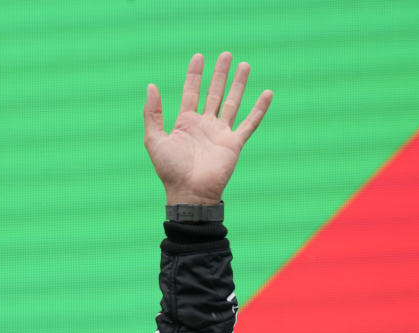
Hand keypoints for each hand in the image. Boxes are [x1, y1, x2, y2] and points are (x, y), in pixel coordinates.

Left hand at [144, 52, 271, 205]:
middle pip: (214, 93)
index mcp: (185, 123)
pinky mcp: (234, 143)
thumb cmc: (170, 170)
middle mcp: (204, 125)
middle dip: (220, 74)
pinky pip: (250, 123)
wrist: (189, 192)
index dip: (194, 75)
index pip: (191, 92)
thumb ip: (152, 113)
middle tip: (226, 54)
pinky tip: (267, 93)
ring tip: (245, 65)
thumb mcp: (154, 139)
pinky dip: (259, 109)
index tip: (199, 57)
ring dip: (239, 84)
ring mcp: (220, 133)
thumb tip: (151, 86)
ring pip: (232, 102)